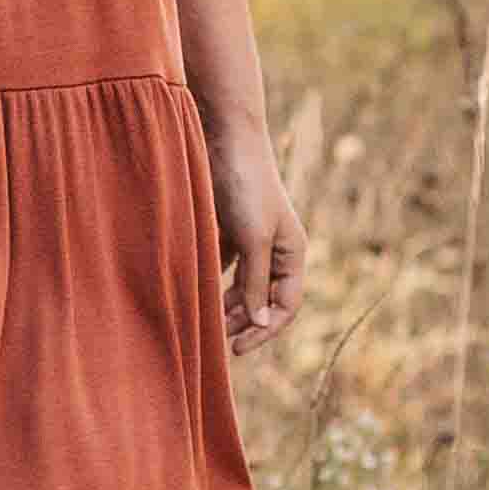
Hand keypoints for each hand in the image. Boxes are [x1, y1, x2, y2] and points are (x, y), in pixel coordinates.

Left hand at [212, 106, 301, 353]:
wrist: (225, 141)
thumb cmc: (246, 188)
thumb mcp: (253, 239)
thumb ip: (257, 282)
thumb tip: (260, 322)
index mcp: (292, 252)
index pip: (285, 305)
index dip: (265, 329)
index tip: (238, 348)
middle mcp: (275, 249)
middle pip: (263, 298)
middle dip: (244, 321)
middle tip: (217, 341)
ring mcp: (251, 239)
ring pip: (243, 285)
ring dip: (228, 305)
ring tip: (206, 322)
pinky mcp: (228, 228)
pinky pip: (224, 267)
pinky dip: (213, 282)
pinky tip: (196, 293)